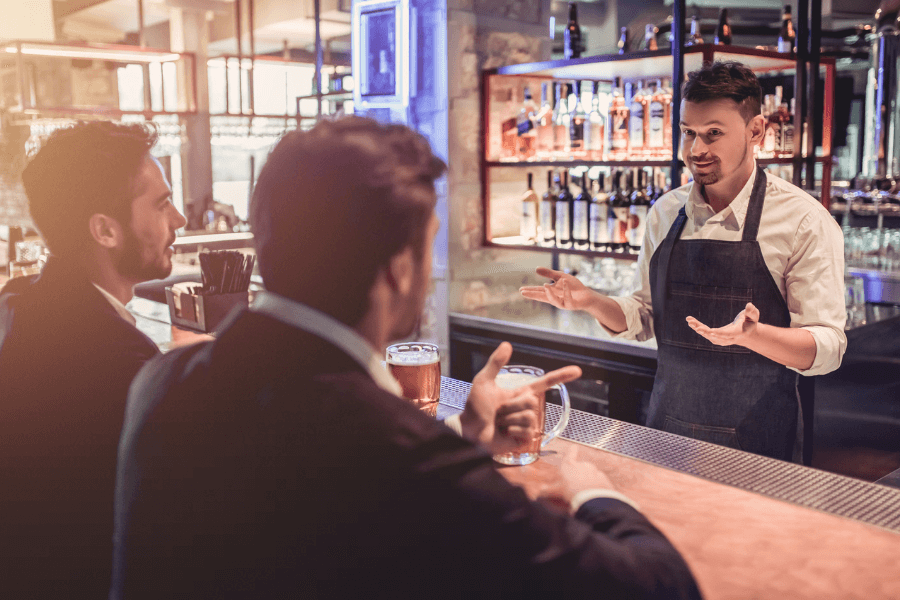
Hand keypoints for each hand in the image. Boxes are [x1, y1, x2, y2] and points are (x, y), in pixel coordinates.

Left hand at [460, 342, 581, 454]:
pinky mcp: (525, 438)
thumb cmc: (474, 408)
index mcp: (520, 393)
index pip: (545, 383)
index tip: (578, 370)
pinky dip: (512, 430)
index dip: (561, 376)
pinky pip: (527, 430)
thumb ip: (495, 363)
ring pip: (529, 415)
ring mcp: (527, 423)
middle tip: (497, 411)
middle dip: (511, 405)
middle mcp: (526, 407)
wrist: (469, 432)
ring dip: (509, 418)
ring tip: (499, 422)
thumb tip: (508, 344)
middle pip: (531, 400)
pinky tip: (504, 432)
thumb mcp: (483, 381)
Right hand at [501, 453, 615, 513]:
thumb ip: (545, 492)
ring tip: (583, 493)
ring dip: (588, 481)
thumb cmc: (571, 492)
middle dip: (578, 474)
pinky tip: (593, 495)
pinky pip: (600, 482)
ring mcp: (595, 472)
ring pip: (591, 474)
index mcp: (569, 465)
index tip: (573, 447)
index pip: (570, 453)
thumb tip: (534, 494)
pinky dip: (597, 487)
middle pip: (581, 466)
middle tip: (574, 485)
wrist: (592, 499)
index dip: (571, 450)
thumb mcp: (554, 493)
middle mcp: (583, 465)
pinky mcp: (605, 480)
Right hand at [519, 267, 594, 311]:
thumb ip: (549, 273)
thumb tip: (536, 269)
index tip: (521, 290)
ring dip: (549, 293)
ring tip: (545, 285)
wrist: (587, 295)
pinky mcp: (571, 305)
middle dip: (533, 295)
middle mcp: (555, 299)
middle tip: (523, 293)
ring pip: (554, 301)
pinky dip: (566, 290)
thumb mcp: (560, 277)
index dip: (530, 291)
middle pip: (542, 298)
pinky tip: (564, 282)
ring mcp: (563, 303)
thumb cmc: (573, 287)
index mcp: (551, 293)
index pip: (539, 292)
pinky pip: (568, 297)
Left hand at [686, 301, 758, 347]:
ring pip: (708, 335)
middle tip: (696, 327)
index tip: (711, 332)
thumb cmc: (750, 323)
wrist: (747, 334)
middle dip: (705, 332)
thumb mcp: (754, 316)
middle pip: (715, 336)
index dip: (719, 333)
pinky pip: (705, 333)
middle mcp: (728, 338)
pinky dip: (698, 328)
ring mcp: (721, 339)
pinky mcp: (716, 338)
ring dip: (698, 328)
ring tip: (689, 320)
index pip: (728, 334)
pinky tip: (691, 322)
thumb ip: (752, 312)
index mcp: (738, 333)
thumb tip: (749, 305)